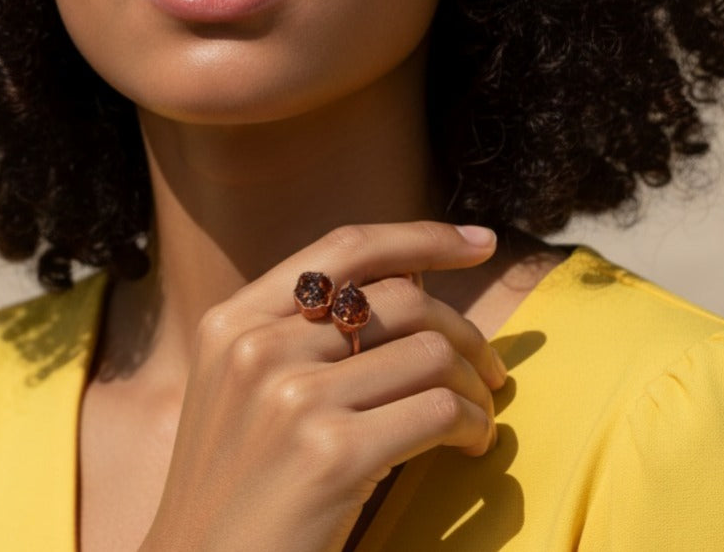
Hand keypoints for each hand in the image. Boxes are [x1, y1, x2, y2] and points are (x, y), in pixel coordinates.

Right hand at [139, 221, 507, 551]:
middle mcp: (258, 348)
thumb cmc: (238, 486)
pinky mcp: (331, 455)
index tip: (480, 242)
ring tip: (476, 415)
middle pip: (400, 298)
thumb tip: (408, 282)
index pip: (344, 248)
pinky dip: (472, 424)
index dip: (420, 236)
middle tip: (490, 368)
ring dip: (472, 385)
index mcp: (233, 321)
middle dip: (464, 328)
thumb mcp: (241, 387)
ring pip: (429, 353)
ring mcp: (291, 399)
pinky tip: (470, 446)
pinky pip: (437, 411)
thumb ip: (299, 332)